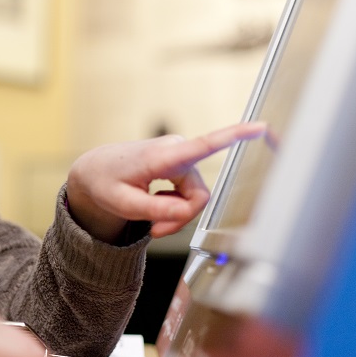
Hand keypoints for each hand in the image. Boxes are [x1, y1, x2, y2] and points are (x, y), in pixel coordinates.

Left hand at [66, 122, 266, 241]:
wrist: (95, 170)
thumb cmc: (105, 183)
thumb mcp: (123, 203)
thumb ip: (155, 210)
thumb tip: (184, 212)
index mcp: (164, 156)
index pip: (204, 145)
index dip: (234, 136)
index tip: (260, 126)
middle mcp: (176, 151)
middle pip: (198, 197)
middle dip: (179, 218)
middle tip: (155, 230)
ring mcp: (180, 156)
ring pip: (195, 199)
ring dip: (175, 215)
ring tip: (150, 219)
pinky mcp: (181, 164)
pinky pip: (189, 194)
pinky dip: (173, 207)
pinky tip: (154, 204)